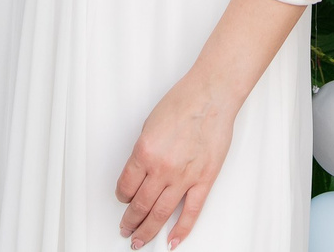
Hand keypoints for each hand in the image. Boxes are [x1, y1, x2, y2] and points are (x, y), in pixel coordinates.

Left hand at [114, 74, 238, 248]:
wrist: (211, 95)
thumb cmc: (183, 102)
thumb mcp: (150, 126)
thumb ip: (144, 153)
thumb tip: (140, 173)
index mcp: (144, 152)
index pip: (126, 186)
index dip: (122, 196)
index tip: (123, 199)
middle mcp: (162, 168)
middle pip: (140, 205)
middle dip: (130, 221)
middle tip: (126, 230)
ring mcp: (184, 176)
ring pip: (160, 213)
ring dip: (147, 230)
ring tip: (140, 240)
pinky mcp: (204, 180)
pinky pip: (190, 212)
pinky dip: (180, 230)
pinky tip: (172, 240)